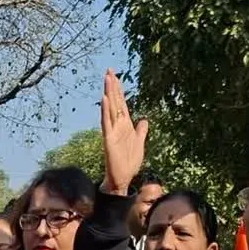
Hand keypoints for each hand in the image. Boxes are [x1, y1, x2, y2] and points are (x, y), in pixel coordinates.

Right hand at [101, 69, 148, 194]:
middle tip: (109, 71)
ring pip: (110, 108)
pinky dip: (105, 111)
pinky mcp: (109, 139)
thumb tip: (144, 120)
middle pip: (115, 102)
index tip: (116, 76)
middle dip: (113, 86)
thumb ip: (141, 131)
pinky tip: (104, 99)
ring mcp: (112, 131)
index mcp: (125, 126)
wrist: (123, 179)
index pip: (122, 104)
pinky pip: (106, 123)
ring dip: (109, 94)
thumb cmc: (129, 163)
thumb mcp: (139, 144)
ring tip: (107, 79)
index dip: (119, 90)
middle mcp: (117, 126)